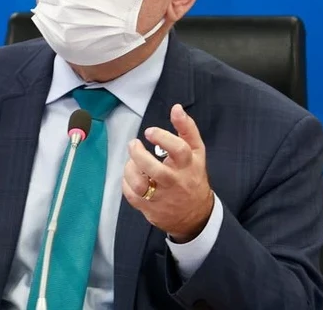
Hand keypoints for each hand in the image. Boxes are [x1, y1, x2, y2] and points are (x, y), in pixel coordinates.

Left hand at [121, 104, 214, 242]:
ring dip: (130, 170)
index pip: (179, 150)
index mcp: (188, 165)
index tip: (149, 132)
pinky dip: (126, 184)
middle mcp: (176, 181)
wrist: (195, 213)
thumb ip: (187, 128)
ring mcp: (163, 197)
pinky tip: (130, 177)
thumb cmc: (192, 176)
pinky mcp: (151, 209)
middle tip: (134, 144)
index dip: (162, 138)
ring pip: (140, 185)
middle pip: (155, 170)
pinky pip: (132, 196)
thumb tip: (176, 108)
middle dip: (138, 155)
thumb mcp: (196, 151)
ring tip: (131, 162)